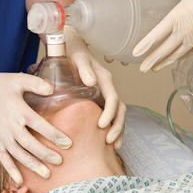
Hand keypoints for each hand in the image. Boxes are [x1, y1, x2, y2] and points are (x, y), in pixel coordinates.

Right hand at [0, 59, 71, 184]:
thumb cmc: (2, 83)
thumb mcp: (19, 79)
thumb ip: (37, 83)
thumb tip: (53, 89)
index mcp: (20, 111)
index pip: (40, 126)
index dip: (55, 136)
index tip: (68, 144)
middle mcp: (11, 126)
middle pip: (31, 144)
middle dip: (46, 154)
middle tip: (60, 161)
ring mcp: (2, 135)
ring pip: (19, 154)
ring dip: (33, 165)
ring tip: (47, 174)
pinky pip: (3, 158)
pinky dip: (11, 170)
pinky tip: (20, 181)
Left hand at [64, 26, 125, 149]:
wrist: (73, 46)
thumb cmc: (73, 52)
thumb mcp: (78, 58)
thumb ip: (84, 69)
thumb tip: (92, 82)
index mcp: (105, 79)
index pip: (113, 99)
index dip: (109, 113)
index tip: (102, 126)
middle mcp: (109, 87)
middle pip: (120, 110)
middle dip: (117, 126)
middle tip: (109, 141)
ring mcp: (106, 93)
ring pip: (119, 114)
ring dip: (118, 130)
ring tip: (114, 146)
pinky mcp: (101, 98)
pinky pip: (112, 115)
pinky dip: (113, 127)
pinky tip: (109, 141)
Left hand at [133, 0, 192, 71]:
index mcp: (177, 18)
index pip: (157, 35)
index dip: (145, 45)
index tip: (135, 54)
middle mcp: (184, 32)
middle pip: (164, 50)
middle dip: (152, 60)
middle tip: (141, 69)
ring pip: (176, 55)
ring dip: (164, 62)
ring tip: (154, 69)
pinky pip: (188, 53)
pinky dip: (179, 58)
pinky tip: (174, 60)